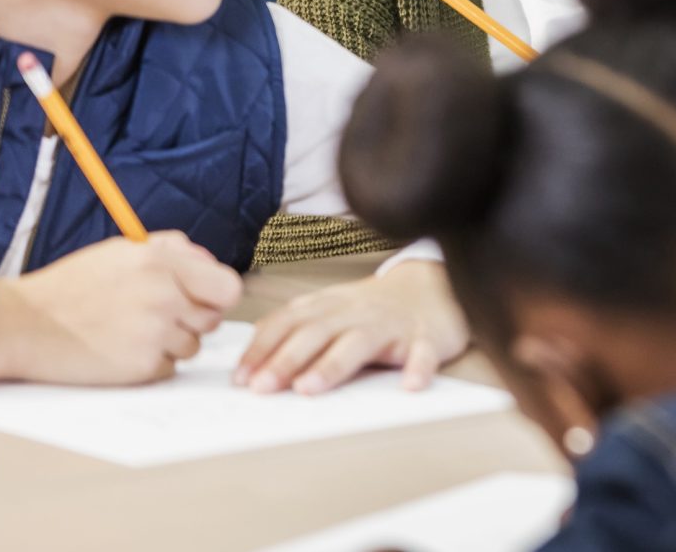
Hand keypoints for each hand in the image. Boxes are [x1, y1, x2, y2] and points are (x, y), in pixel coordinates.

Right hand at [0, 232, 241, 385]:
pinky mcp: (141, 365)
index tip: (201, 300)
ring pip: (192, 346)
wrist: (22, 324)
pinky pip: (168, 368)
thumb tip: (211, 264)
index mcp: (162, 261)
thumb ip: (174, 250)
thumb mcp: (122, 251)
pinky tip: (119, 350)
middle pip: (212, 320)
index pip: (228, 288)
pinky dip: (150, 364)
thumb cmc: (71, 286)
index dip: (217, 297)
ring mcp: (154, 332)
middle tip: (155, 317)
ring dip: (170, 343)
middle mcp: (164, 295)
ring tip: (129, 332)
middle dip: (191, 320)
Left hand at [236, 259, 467, 394]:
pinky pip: (423, 353)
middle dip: (287, 359)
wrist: (435, 287)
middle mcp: (356, 313)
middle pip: (317, 333)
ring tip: (310, 388)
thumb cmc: (373, 309)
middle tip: (263, 387)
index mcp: (329, 306)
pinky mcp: (427, 337)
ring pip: (360, 343)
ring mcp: (392, 325)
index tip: (240, 377)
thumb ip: (293, 330)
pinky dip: (419, 367)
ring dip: (333, 365)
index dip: (262, 348)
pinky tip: (410, 386)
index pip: (289, 323)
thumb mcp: (329, 310)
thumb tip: (248, 365)